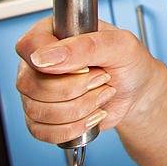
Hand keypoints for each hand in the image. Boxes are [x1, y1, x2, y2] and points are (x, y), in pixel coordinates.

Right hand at [14, 17, 157, 144]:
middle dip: (76, 88)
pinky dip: (74, 127)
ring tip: (101, 94)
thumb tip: (44, 57)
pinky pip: (41, 131)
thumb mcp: (120, 46)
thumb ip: (86, 45)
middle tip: (102, 78)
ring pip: (36, 110)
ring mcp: (36, 92)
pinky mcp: (40, 118)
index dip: (53, 62)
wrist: (137, 93)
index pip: (29, 47)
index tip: (85, 66)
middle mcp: (38, 63)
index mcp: (52, 34)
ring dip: (79, 108)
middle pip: (30, 84)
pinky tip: (92, 114)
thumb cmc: (129, 63)